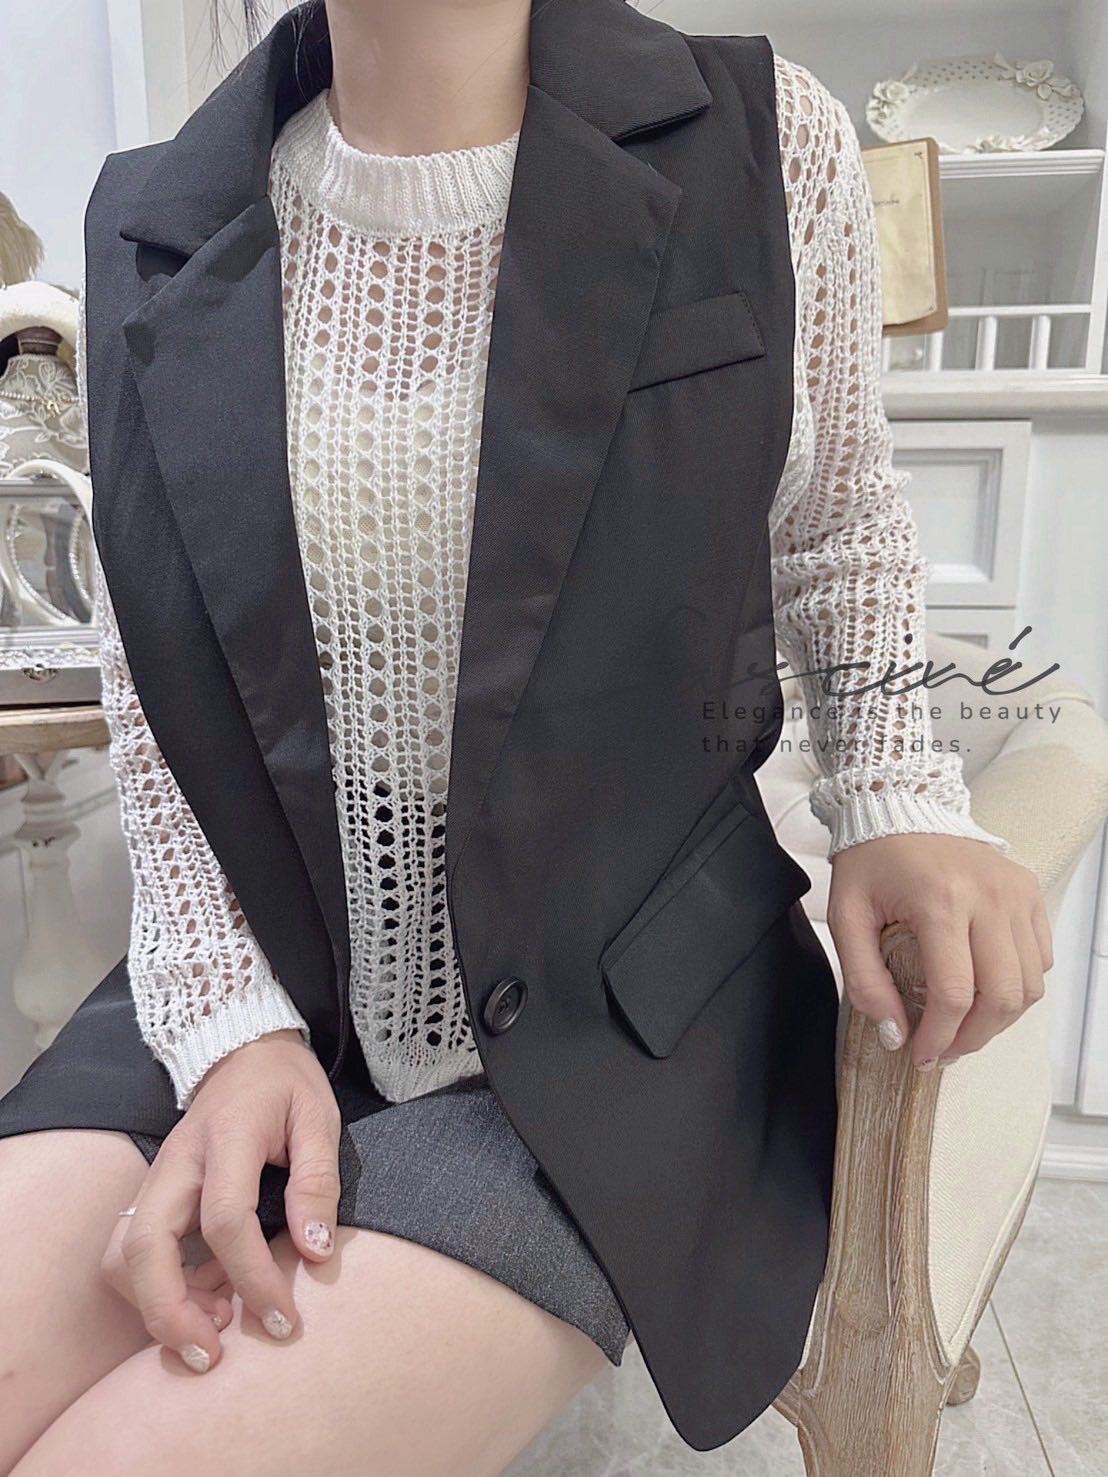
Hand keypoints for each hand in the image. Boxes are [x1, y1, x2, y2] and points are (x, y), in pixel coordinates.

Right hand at [99, 1028, 340, 1373]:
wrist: (243, 1050)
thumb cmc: (285, 1085)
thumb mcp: (318, 1118)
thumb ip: (317, 1180)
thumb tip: (315, 1251)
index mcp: (226, 1138)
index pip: (224, 1218)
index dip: (252, 1276)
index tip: (283, 1317)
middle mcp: (177, 1163)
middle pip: (143, 1247)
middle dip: (169, 1313)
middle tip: (213, 1356)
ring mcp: (156, 1179)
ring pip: (122, 1256)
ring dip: (155, 1306)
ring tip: (213, 1328)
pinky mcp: (152, 1196)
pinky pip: (131, 1253)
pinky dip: (155, 1290)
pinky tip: (207, 1299)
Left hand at [827, 833, 1052, 1070]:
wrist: (898, 806)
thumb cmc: (870, 861)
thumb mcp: (846, 917)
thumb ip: (865, 980)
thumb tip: (895, 1034)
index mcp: (940, 900)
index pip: (954, 993)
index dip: (939, 1037)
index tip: (920, 1056)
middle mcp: (988, 896)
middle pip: (1002, 996)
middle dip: (973, 1038)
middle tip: (943, 1051)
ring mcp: (1015, 893)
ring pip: (1029, 983)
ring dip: (999, 1019)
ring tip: (963, 1029)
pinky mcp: (1028, 891)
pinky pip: (1039, 957)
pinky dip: (1018, 986)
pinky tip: (983, 991)